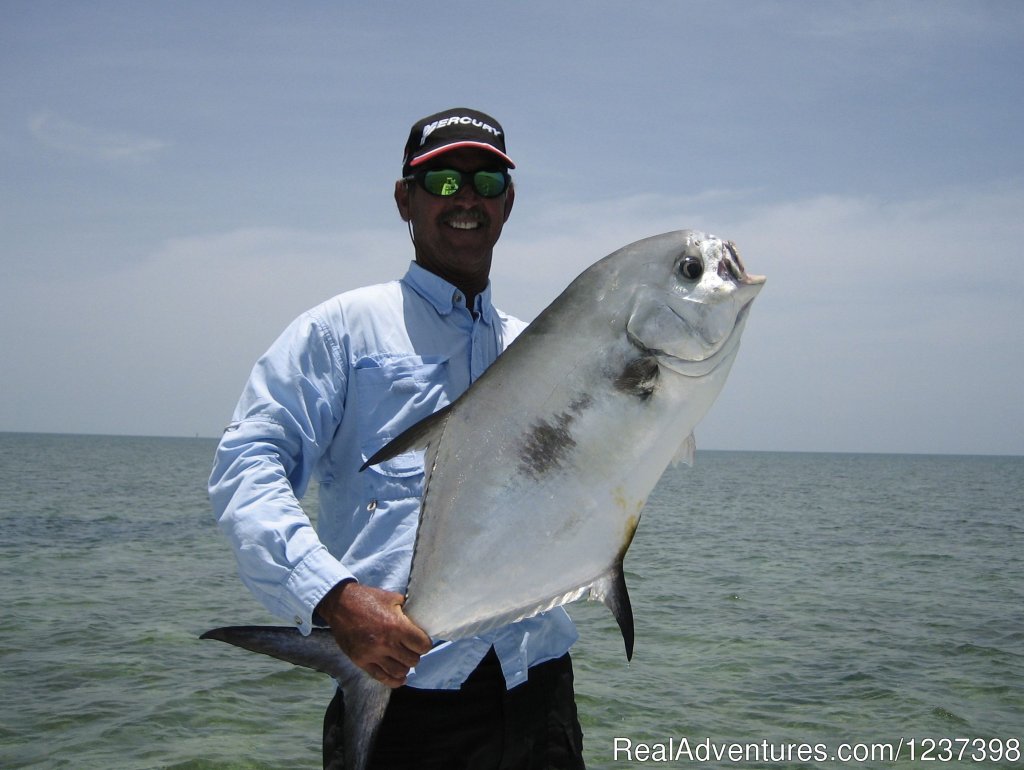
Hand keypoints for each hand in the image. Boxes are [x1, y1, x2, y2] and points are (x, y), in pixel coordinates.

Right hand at [316, 581, 431, 687]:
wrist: (340, 603)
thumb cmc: (368, 598)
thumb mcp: (393, 598)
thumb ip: (408, 611)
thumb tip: (421, 620)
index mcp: (396, 626)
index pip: (422, 645)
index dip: (425, 644)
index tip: (422, 641)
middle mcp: (385, 643)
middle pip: (412, 660)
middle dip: (415, 654)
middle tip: (411, 648)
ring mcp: (372, 654)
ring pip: (399, 671)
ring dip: (405, 666)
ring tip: (403, 659)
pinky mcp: (361, 661)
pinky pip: (381, 677)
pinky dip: (393, 681)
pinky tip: (400, 678)